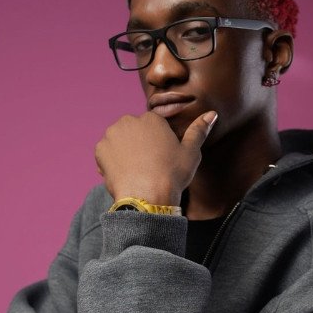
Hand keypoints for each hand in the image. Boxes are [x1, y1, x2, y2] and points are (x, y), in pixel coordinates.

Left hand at [95, 111, 217, 205]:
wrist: (147, 198)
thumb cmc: (172, 175)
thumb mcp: (191, 152)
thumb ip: (199, 130)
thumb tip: (212, 114)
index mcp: (151, 119)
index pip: (153, 126)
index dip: (158, 143)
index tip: (161, 158)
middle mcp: (129, 121)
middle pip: (135, 131)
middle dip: (139, 144)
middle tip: (149, 165)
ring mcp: (112, 135)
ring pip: (120, 140)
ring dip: (125, 151)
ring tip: (137, 170)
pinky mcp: (100, 150)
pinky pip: (106, 153)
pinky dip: (113, 161)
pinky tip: (125, 173)